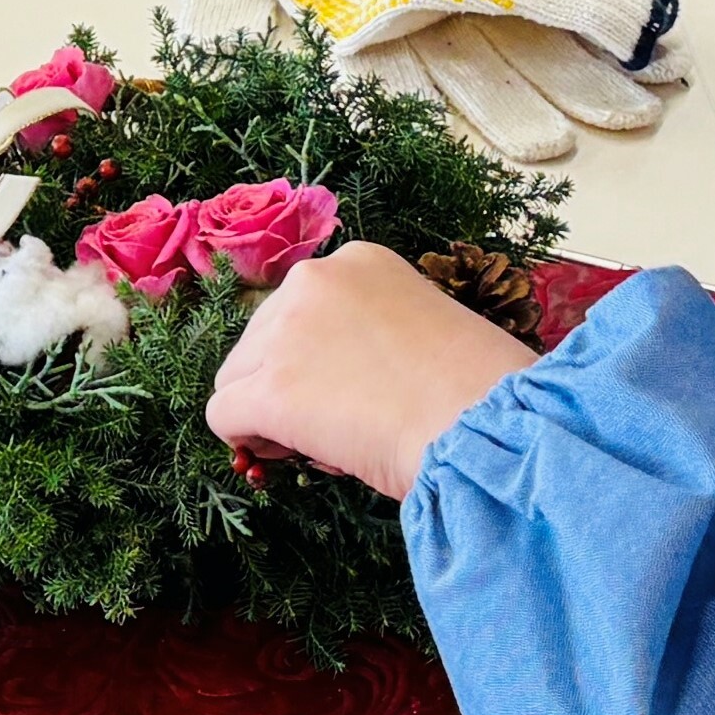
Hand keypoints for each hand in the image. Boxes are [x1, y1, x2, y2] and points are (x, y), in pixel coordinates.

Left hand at [203, 245, 540, 500]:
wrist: (491, 426)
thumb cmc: (481, 392)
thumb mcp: (426, 331)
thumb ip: (371, 336)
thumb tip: (328, 381)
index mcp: (359, 261)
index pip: (303, 310)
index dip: (320, 357)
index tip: (358, 387)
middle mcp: (313, 280)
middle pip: (261, 340)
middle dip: (289, 382)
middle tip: (345, 421)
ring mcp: (285, 332)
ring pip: (237, 378)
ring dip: (271, 413)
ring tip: (336, 439)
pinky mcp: (268, 388)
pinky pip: (223, 416)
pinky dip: (249, 439)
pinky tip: (296, 453)